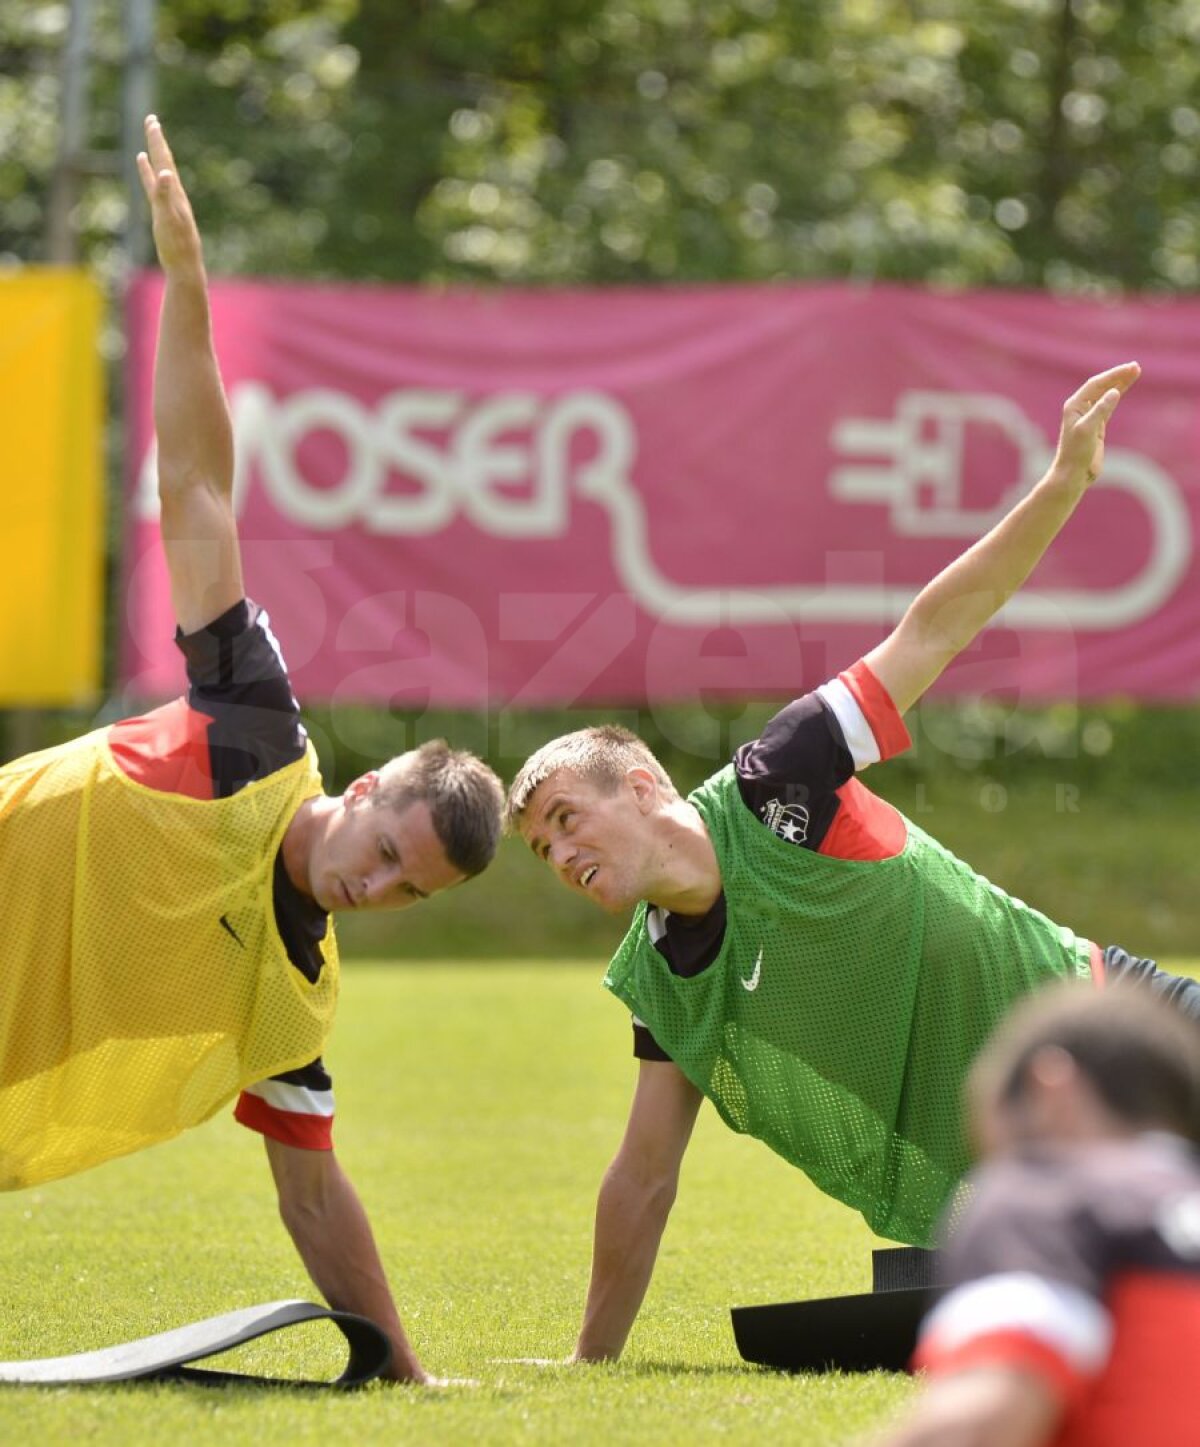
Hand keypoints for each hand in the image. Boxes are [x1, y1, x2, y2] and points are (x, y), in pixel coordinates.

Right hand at [135, 115, 203, 276]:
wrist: (185, 267)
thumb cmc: (175, 246)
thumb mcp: (167, 219)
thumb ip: (164, 196)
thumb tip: (165, 173)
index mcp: (174, 193)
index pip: (164, 160)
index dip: (157, 141)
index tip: (151, 120)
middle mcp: (174, 194)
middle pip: (164, 161)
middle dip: (157, 140)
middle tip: (151, 119)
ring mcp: (170, 202)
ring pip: (161, 172)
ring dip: (155, 155)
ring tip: (151, 140)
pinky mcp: (165, 212)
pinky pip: (155, 187)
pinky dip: (150, 174)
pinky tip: (147, 167)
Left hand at [1050, 360, 1139, 490]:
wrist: (1073, 474)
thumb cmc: (1076, 453)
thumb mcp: (1088, 430)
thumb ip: (1100, 410)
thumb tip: (1114, 392)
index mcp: (1074, 405)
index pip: (1095, 384)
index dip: (1113, 375)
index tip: (1129, 368)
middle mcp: (1080, 408)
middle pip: (1101, 386)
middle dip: (1118, 376)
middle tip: (1136, 367)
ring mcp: (1088, 416)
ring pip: (1106, 395)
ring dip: (1119, 384)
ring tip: (1135, 372)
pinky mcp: (1096, 426)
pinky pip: (1108, 406)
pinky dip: (1117, 396)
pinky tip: (1123, 389)